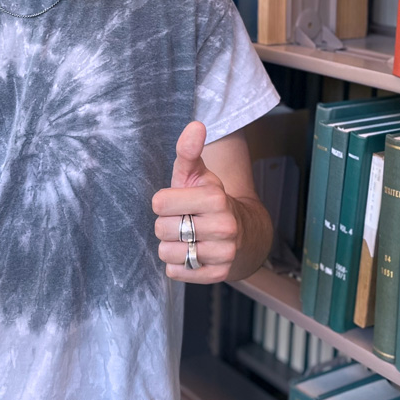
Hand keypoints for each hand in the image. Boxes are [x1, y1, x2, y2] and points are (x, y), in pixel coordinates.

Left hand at [152, 121, 238, 281]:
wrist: (240, 231)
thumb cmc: (206, 199)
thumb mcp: (196, 174)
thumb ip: (188, 151)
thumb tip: (195, 125)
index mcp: (215, 198)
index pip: (159, 204)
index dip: (163, 203)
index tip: (177, 201)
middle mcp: (223, 226)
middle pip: (161, 230)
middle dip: (166, 224)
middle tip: (184, 220)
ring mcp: (224, 252)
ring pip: (167, 253)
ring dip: (171, 246)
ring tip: (188, 237)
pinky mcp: (218, 274)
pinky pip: (176, 272)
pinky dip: (177, 265)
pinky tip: (191, 252)